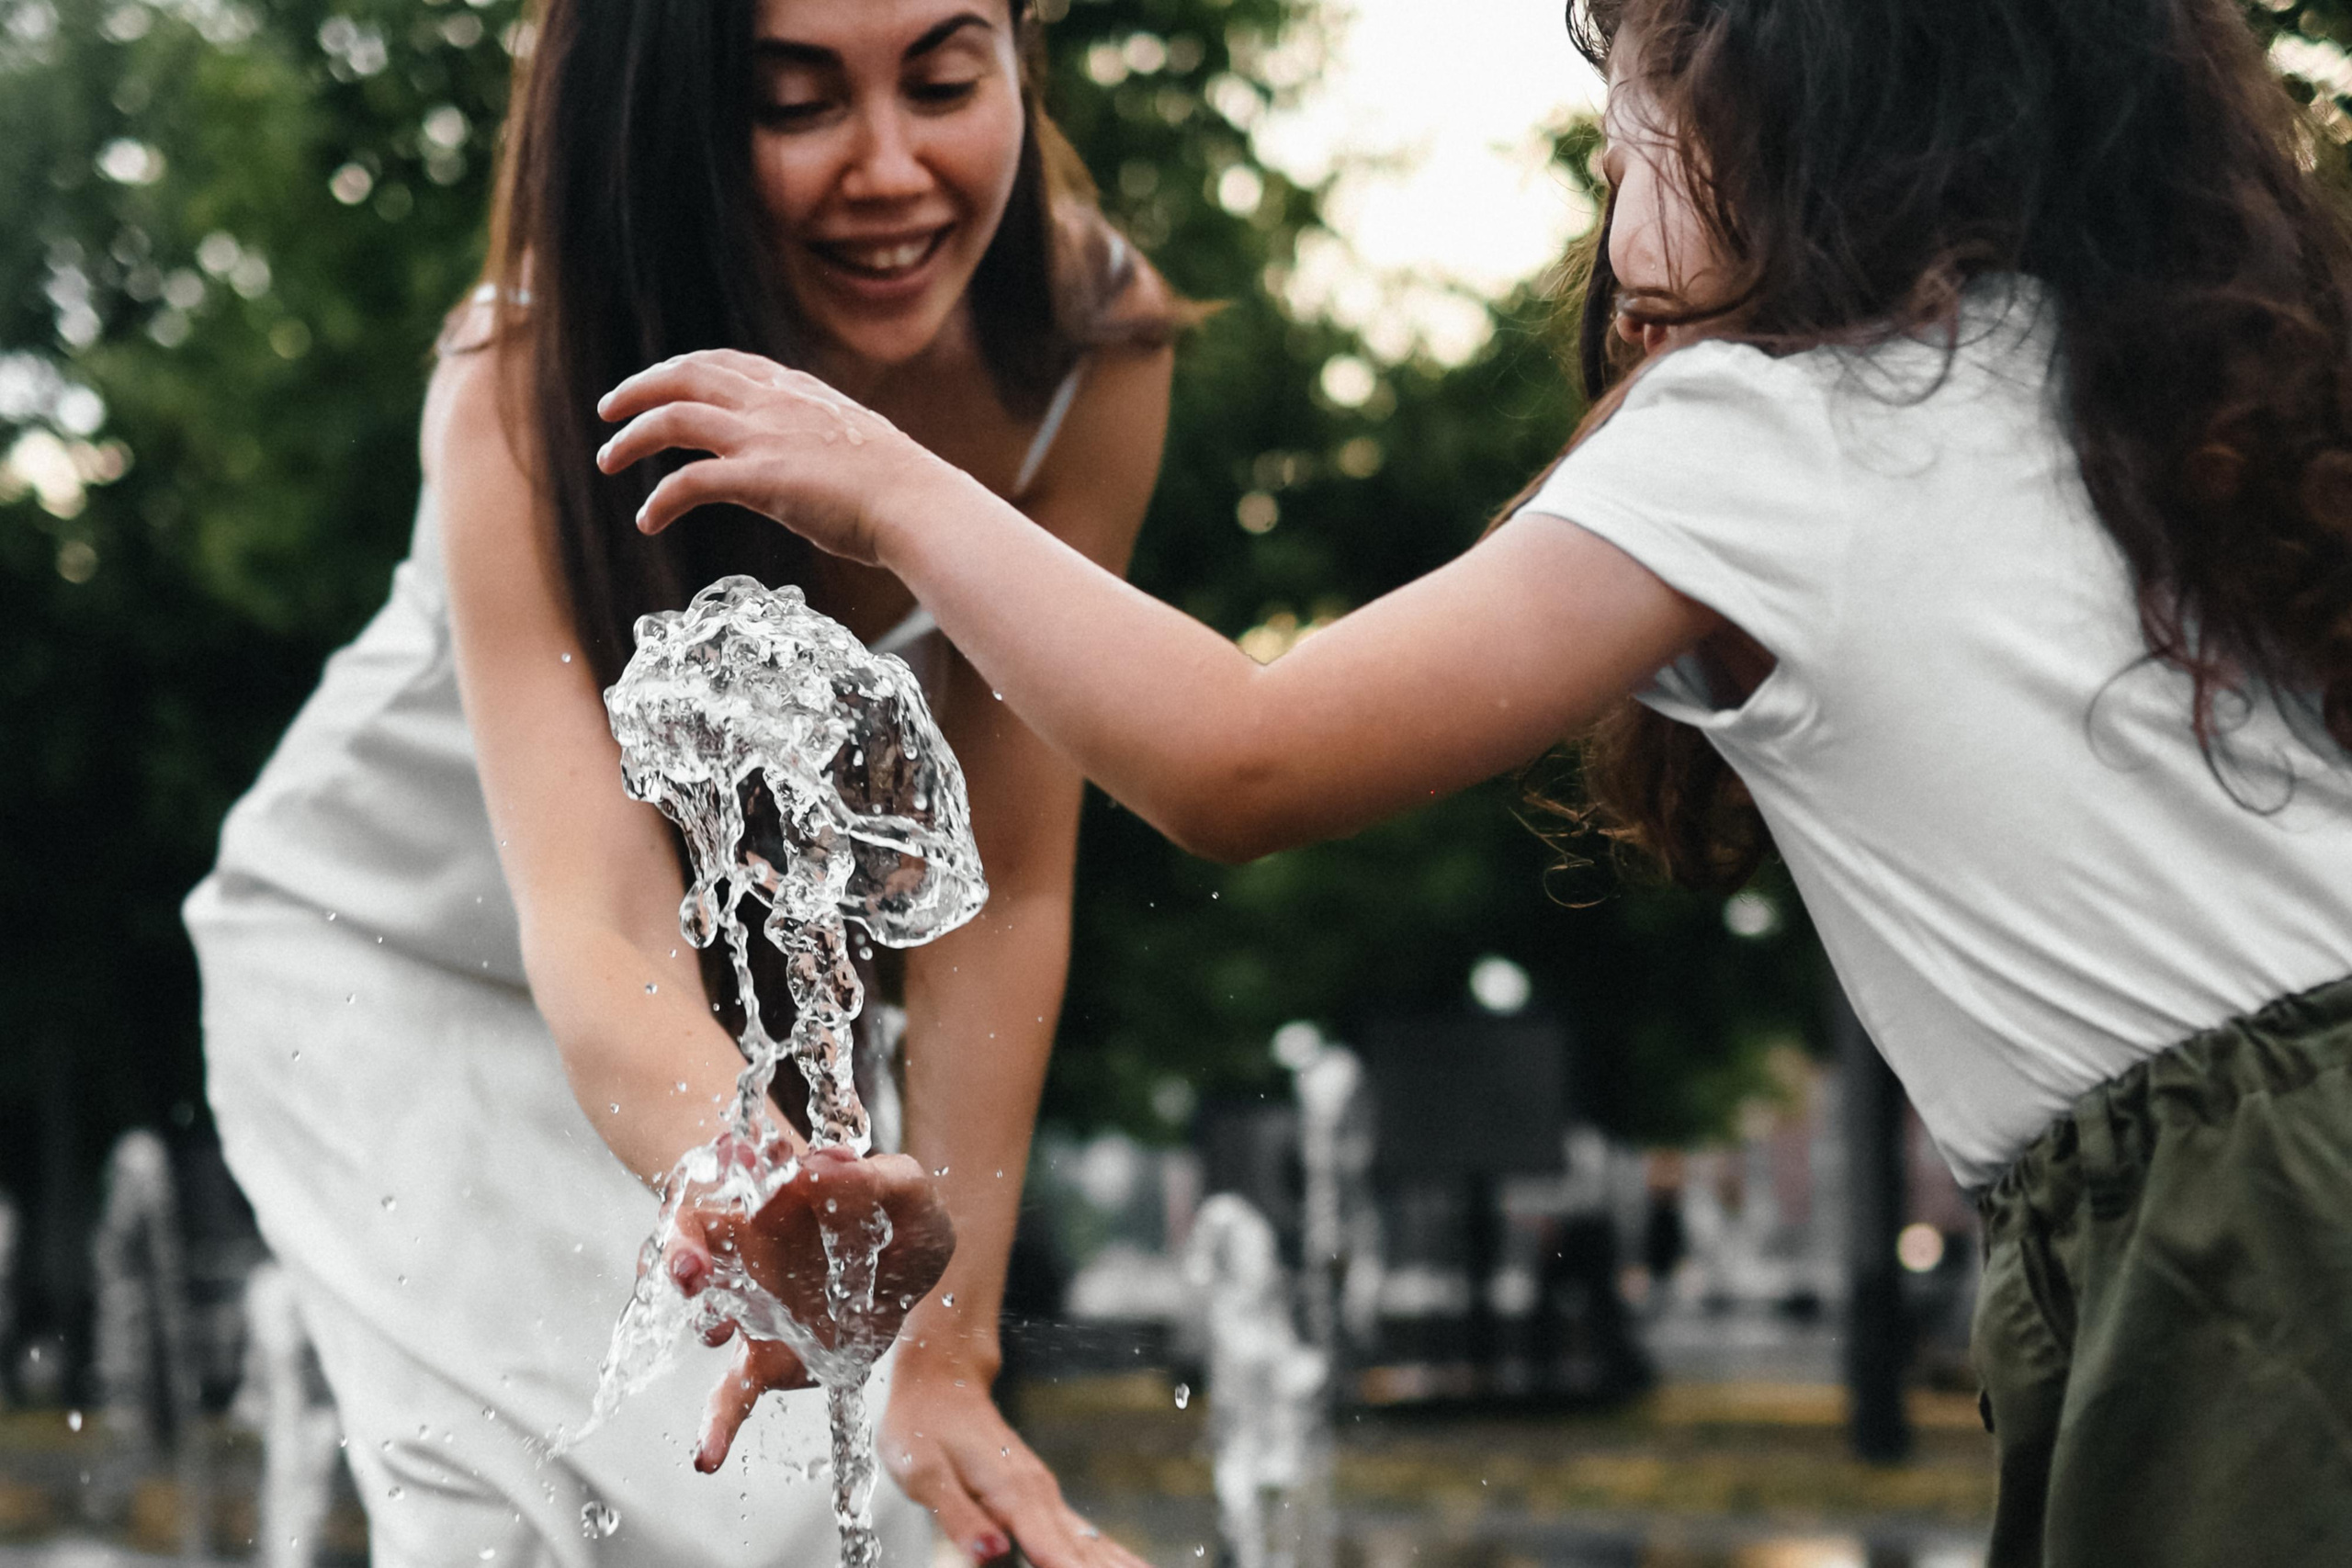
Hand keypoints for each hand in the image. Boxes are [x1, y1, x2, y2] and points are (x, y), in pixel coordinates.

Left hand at [596, 349, 949, 564]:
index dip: (683, 369)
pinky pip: (688, 482)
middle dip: (638, 389)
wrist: (918, 504)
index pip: (726, 362)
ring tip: (608, 460)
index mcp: (797, 390)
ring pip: (673, 419)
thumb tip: (817, 454)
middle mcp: (773, 403)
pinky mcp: (759, 480)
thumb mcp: (857, 439)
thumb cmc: (900, 486)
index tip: (659, 383)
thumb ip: (822, 435)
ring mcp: (764, 438)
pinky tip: (648, 519)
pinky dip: (659, 499)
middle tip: (609, 410)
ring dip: (631, 439)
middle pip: (686, 376)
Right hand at [668, 1144, 956, 1471]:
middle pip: (694, 1244)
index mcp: (778, 1198)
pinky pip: (732, 1391)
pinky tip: (707, 1454)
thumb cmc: (896, 1217)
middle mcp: (750, 1249)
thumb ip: (876, 1177)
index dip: (719, 1178)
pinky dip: (717, 1423)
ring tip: (711, 1331)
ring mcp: (754, 1305)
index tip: (723, 1183)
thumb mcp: (906, 1190)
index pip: (730, 1181)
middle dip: (680, 1254)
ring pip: (705, 1314)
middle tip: (688, 1268)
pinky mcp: (768, 1356)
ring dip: (699, 1321)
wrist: (906, 1267)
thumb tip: (823, 1165)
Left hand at [882, 1347, 1153, 1567]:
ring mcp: (1044, 1494)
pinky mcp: (1042, 1497)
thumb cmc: (922, 1427)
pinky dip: (1110, 1552)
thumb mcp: (923, 1473)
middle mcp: (1037, 1493)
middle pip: (1081, 1549)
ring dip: (1119, 1564)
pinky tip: (1130, 1565)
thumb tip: (991, 1553)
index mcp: (1009, 1493)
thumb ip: (959, 1515)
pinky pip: (1083, 1532)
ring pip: (1091, 1541)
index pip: (1049, 1548)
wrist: (940, 1381)